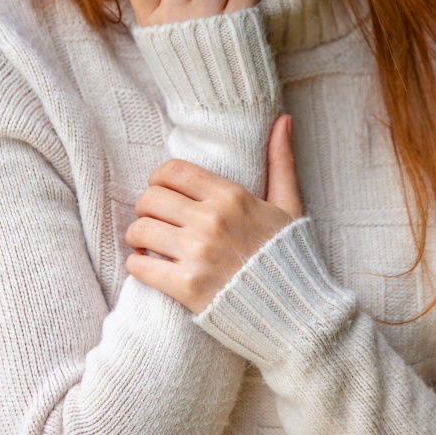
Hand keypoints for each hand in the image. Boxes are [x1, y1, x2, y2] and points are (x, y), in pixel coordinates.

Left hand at [125, 114, 303, 313]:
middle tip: (153, 219)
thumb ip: (281, 160)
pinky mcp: (187, 287)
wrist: (297, 315)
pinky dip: (137, 265)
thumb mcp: (289, 204)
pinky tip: (148, 266)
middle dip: (146, 208)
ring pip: (141, 229)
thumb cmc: (290, 257)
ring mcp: (198, 254)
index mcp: (231, 196)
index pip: (172, 171)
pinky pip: (140, 266)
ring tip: (147, 242)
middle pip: (150, 198)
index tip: (163, 192)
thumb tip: (283, 119)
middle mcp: (211, 220)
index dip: (159, 179)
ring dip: (138, 236)